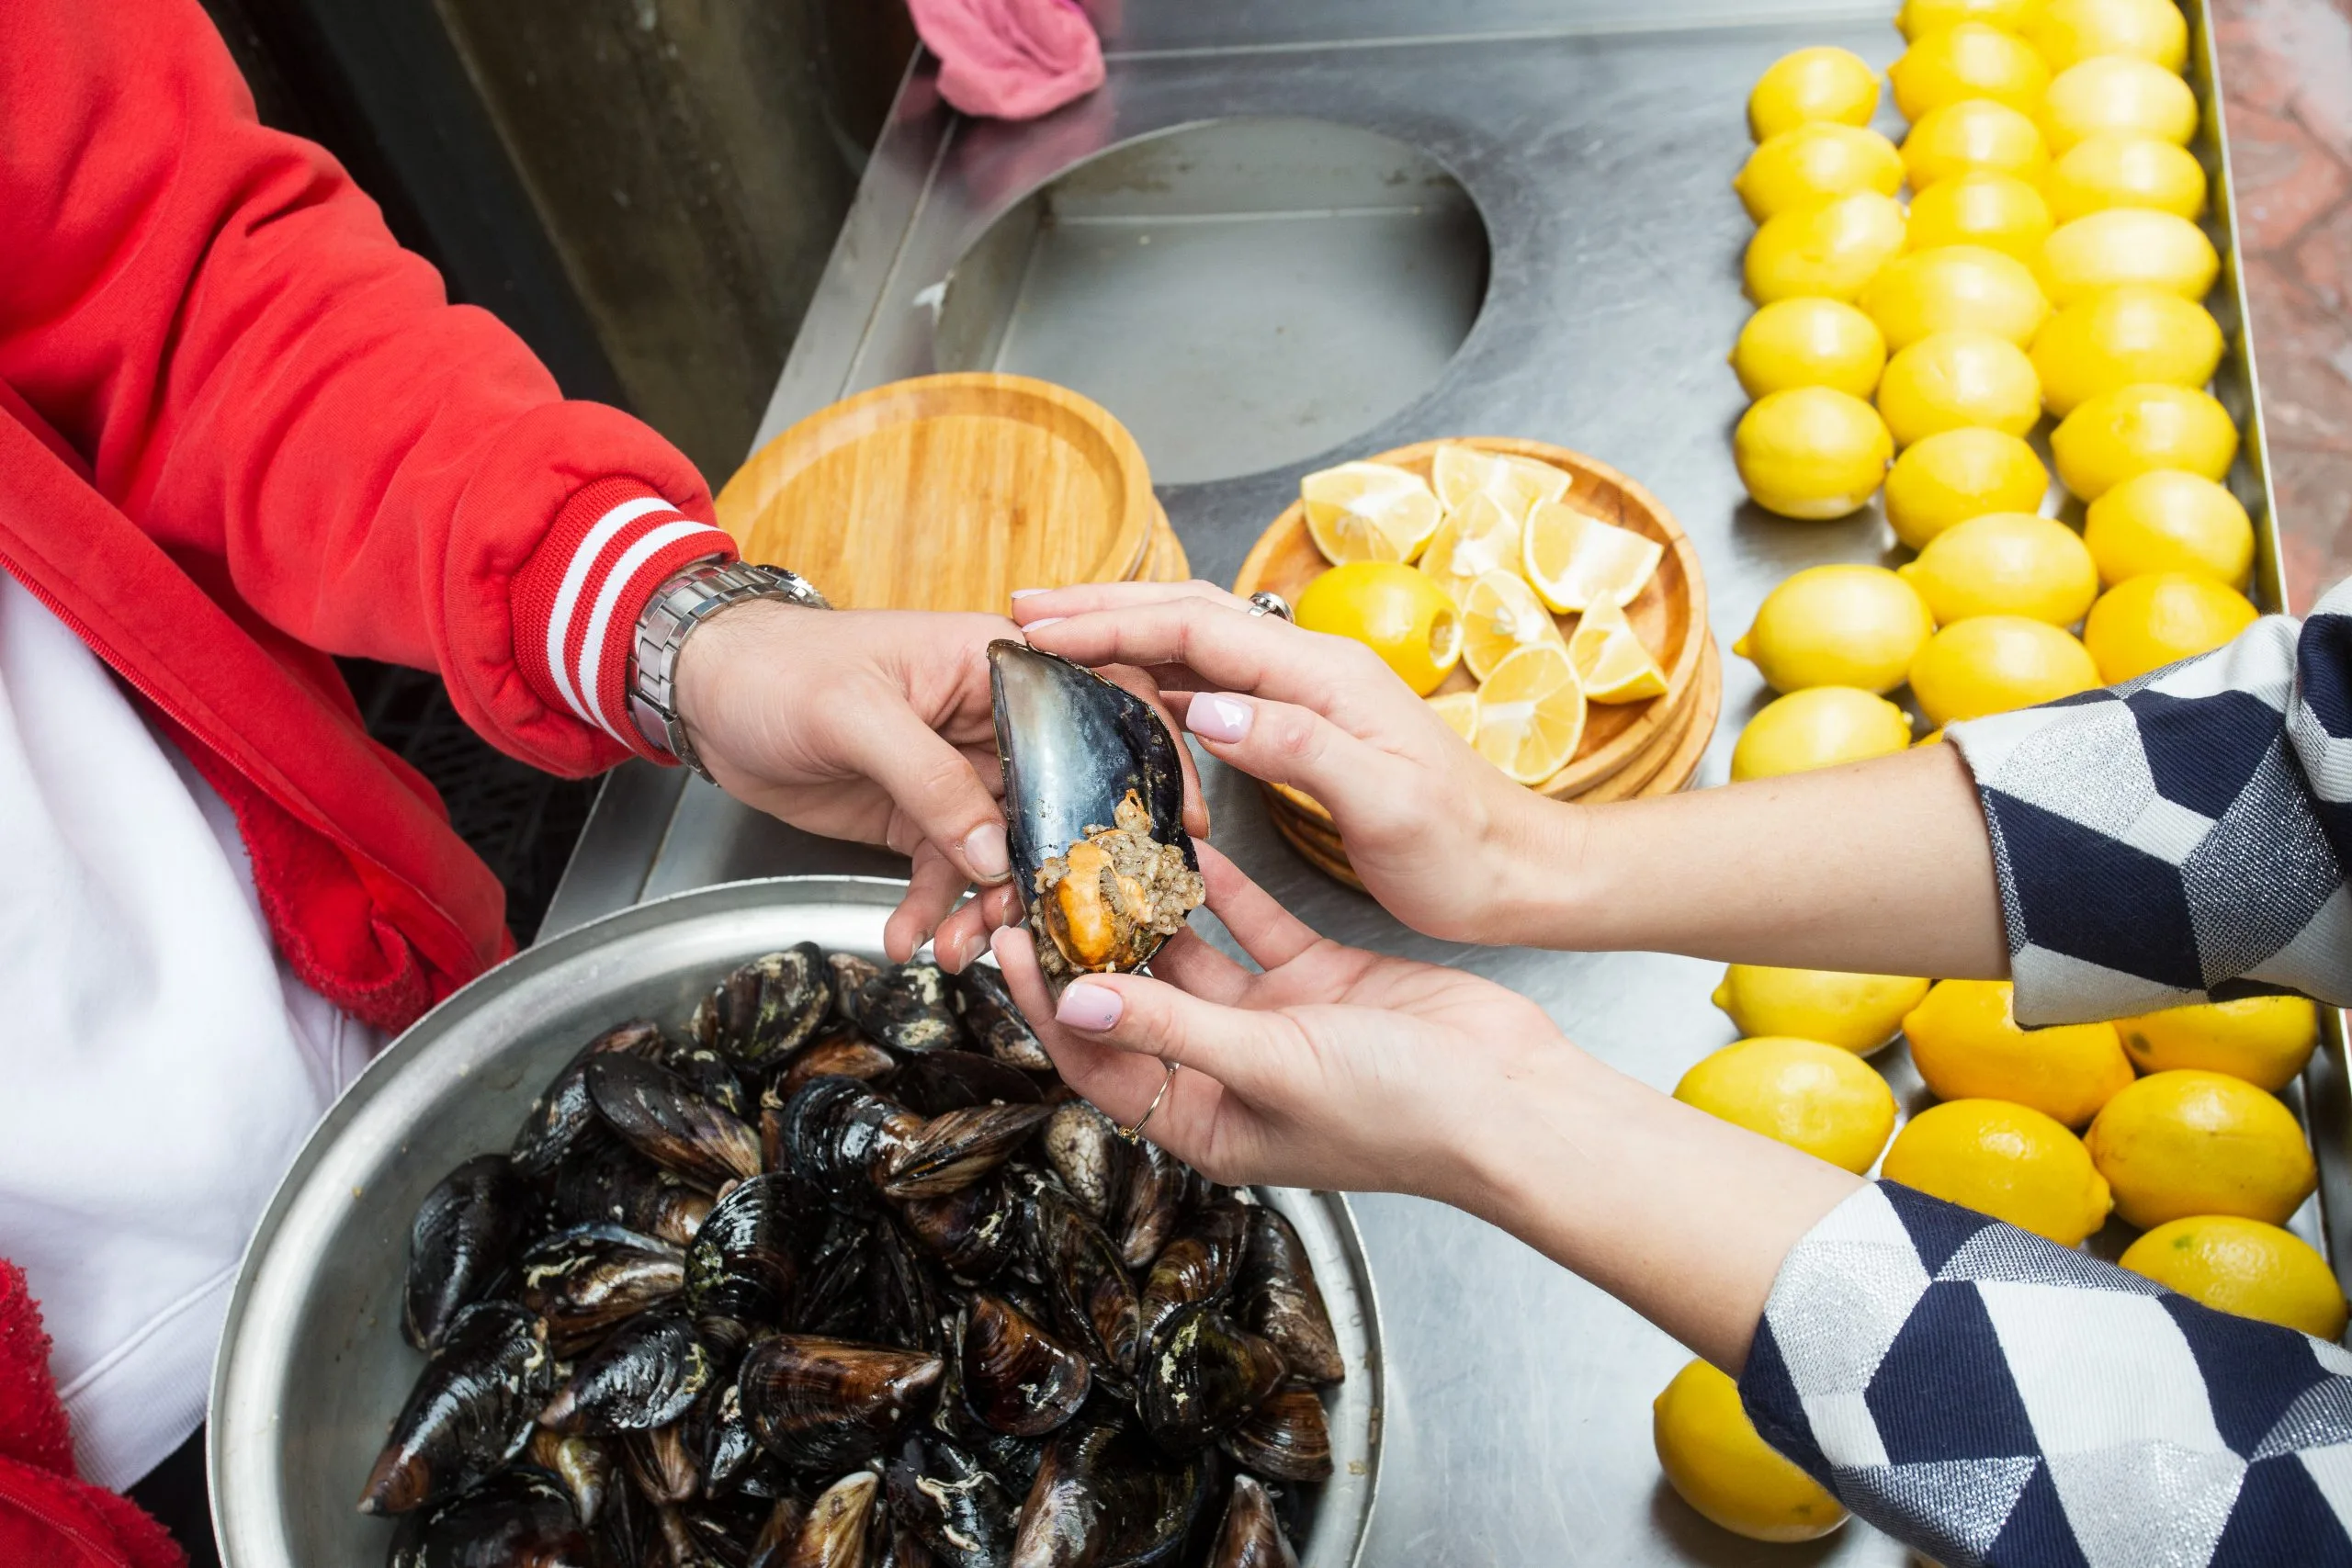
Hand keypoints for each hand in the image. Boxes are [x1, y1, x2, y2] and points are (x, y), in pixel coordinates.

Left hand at [675, 601, 1203, 968]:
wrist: (706, 693)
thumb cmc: (779, 668)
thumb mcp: (857, 716)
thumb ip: (932, 782)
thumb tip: (994, 853)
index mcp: (999, 667)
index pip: (1100, 706)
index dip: (1147, 762)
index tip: (1175, 827)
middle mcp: (995, 723)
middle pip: (1058, 801)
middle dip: (1053, 872)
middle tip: (1042, 926)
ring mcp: (960, 775)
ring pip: (1005, 852)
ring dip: (987, 909)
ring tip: (957, 950)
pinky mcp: (923, 818)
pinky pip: (950, 875)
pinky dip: (934, 914)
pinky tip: (908, 940)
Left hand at [988, 841, 1559, 1199]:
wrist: (1515, 1100)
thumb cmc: (1403, 1113)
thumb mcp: (1270, 1065)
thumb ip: (1171, 1028)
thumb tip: (1075, 1003)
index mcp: (1205, 1124)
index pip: (1099, 1058)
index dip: (1050, 1002)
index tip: (1008, 938)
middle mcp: (1230, 1075)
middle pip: (1135, 1003)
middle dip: (1090, 947)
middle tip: (1044, 879)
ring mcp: (1276, 1025)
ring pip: (1192, 960)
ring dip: (1152, 911)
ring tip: (1104, 850)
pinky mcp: (1319, 982)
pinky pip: (1254, 930)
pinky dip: (1225, 892)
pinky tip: (1191, 845)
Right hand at [1011, 581, 1565, 945]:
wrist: (1520, 871)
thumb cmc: (1462, 849)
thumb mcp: (1385, 805)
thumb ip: (1298, 750)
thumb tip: (1207, 708)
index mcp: (1325, 677)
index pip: (1196, 630)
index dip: (1113, 622)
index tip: (1041, 624)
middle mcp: (1314, 670)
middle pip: (1189, 617)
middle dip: (1103, 608)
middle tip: (1024, 613)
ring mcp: (1311, 695)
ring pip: (1198, 645)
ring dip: (1125, 635)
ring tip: (1056, 639)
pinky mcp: (1309, 726)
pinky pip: (1218, 684)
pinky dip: (1160, 675)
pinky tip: (1129, 693)